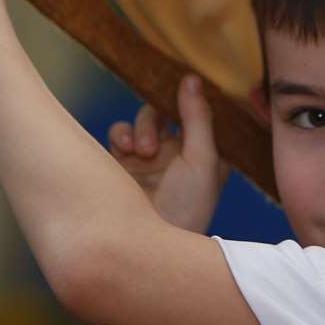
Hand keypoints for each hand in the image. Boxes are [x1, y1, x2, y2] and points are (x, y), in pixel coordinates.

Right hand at [108, 74, 229, 232]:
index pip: (200, 110)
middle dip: (158, 117)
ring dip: (140, 128)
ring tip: (141, 151)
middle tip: (154, 143)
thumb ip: (197, 118)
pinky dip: (121, 135)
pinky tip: (125, 150)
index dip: (192, 95)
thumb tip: (192, 78)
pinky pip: (119, 133)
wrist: (150, 247)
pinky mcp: (123, 162)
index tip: (183, 80)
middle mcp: (178, 150)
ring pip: (142, 120)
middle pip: (167, 110)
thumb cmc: (187, 209)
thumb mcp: (202, 161)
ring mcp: (149, 156)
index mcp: (206, 149)